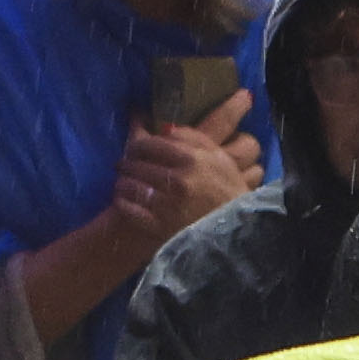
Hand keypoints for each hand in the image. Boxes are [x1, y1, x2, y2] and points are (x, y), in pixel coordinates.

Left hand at [112, 104, 261, 243]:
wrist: (236, 232)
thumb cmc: (228, 192)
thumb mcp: (220, 159)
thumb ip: (193, 138)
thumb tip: (165, 128)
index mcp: (192, 160)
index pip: (150, 144)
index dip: (137, 145)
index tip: (133, 148)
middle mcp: (177, 181)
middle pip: (137, 164)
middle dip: (126, 163)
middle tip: (123, 165)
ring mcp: (167, 205)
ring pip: (130, 186)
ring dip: (122, 182)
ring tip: (122, 182)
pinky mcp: (159, 227)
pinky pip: (129, 210)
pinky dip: (122, 203)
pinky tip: (123, 201)